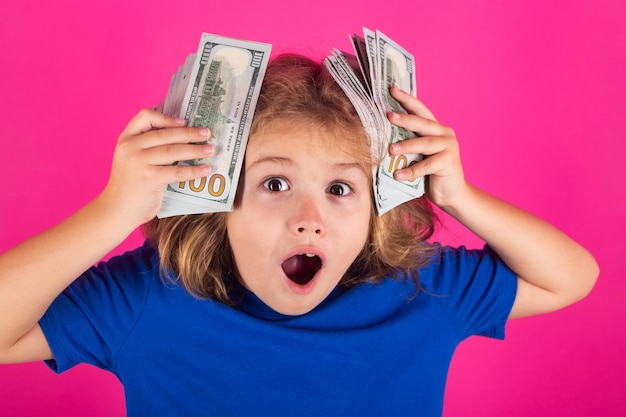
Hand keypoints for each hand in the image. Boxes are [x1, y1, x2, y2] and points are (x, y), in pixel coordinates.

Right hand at [98, 109, 213, 225]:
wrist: (116, 210)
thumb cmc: (129, 185)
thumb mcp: (131, 159)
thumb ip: (147, 147)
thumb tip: (181, 136)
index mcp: (126, 139)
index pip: (145, 116)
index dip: (166, 117)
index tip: (183, 121)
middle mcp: (131, 147)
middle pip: (165, 134)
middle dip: (189, 133)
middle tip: (207, 133)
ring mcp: (139, 162)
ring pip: (173, 151)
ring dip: (195, 150)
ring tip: (210, 150)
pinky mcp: (149, 178)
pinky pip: (177, 172)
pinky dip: (194, 171)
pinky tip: (206, 170)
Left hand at [387, 87, 466, 210]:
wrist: (451, 194)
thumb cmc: (430, 174)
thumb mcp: (418, 155)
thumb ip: (408, 144)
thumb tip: (382, 138)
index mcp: (436, 129)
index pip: (420, 110)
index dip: (407, 100)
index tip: (392, 90)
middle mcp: (444, 134)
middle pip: (423, 123)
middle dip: (405, 119)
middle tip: (389, 116)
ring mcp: (449, 147)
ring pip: (424, 143)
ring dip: (406, 146)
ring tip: (390, 150)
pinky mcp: (449, 162)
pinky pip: (427, 165)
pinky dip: (411, 170)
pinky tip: (398, 175)